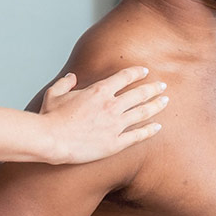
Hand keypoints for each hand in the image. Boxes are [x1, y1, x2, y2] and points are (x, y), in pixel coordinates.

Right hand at [39, 67, 168, 163]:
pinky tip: (158, 127)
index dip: (137, 72)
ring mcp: (115, 125)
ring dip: (156, 105)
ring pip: (143, 112)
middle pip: (140, 93)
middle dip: (153, 88)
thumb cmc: (50, 117)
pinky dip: (149, 130)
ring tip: (165, 101)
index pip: (125, 77)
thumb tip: (71, 76)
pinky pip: (137, 136)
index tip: (145, 71)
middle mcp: (111, 106)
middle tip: (163, 86)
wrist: (52, 140)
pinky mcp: (114, 143)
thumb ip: (65, 83)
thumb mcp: (55, 93)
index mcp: (99, 90)